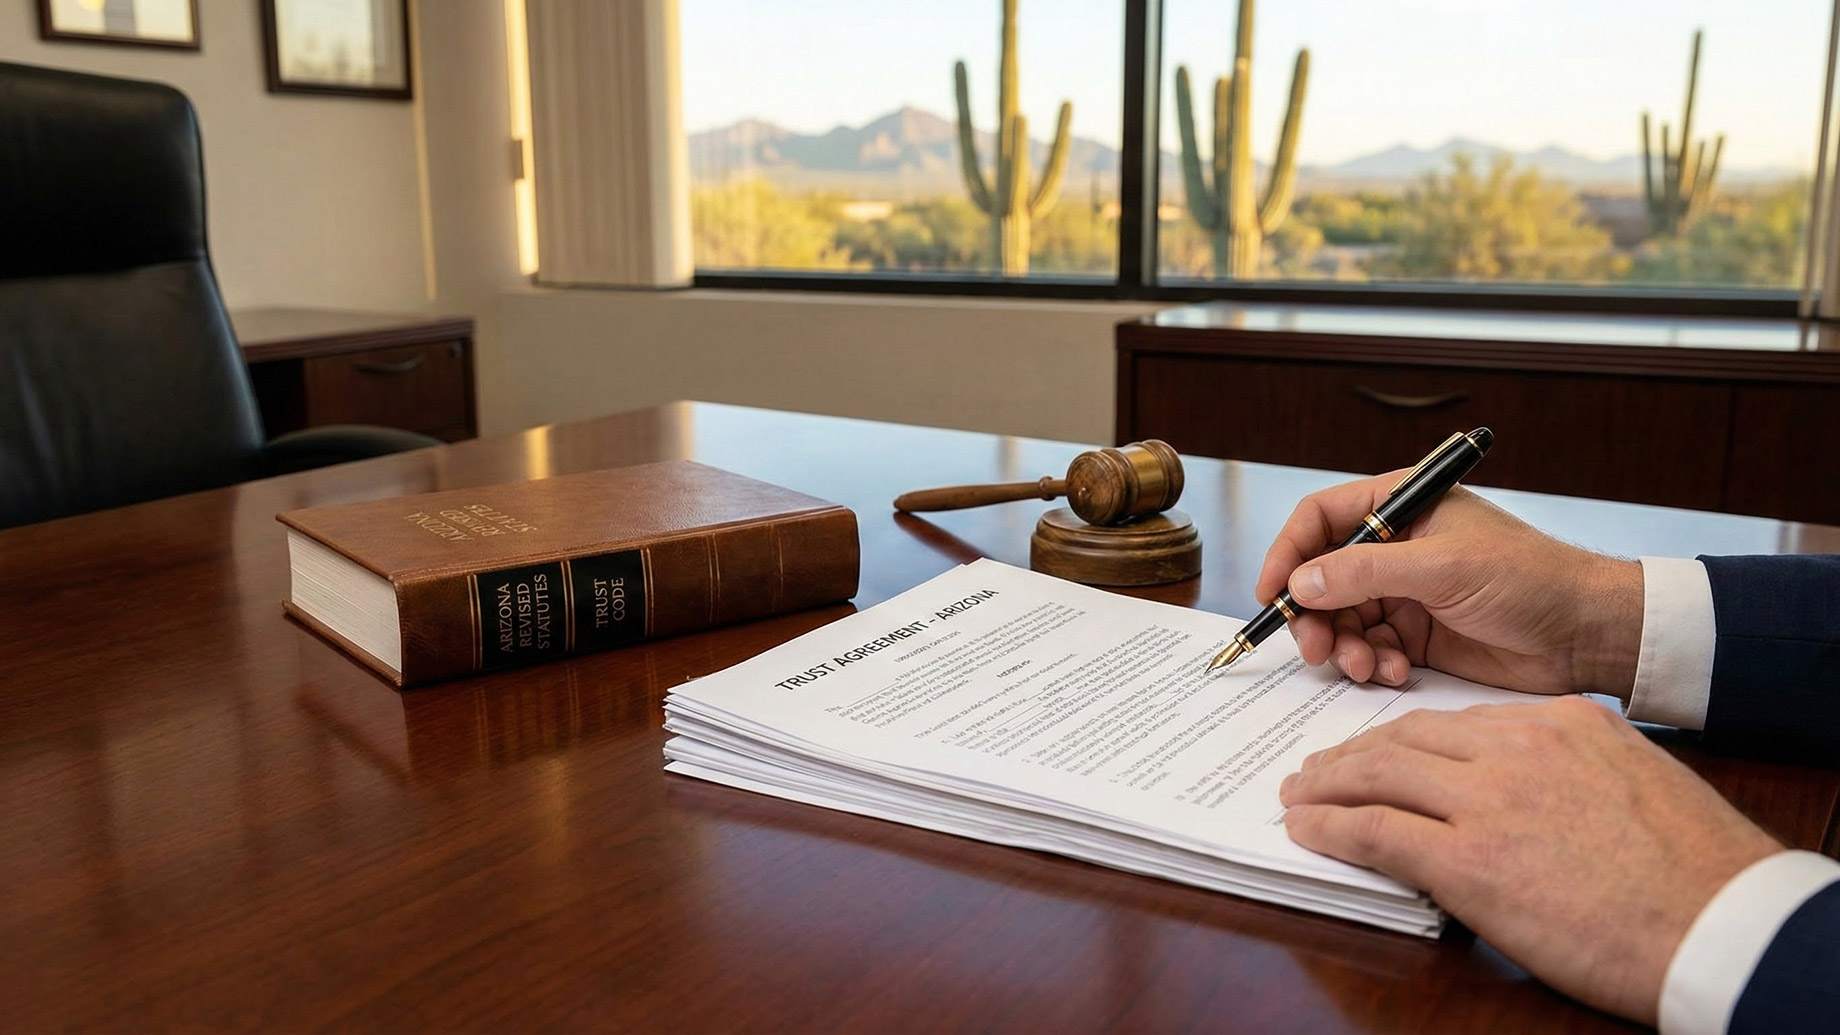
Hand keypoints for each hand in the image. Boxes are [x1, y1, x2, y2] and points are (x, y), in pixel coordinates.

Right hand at [1254, 476, 1641, 696]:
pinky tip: (1392, 673)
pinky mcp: (1417, 636)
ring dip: (1345, 646)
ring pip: (1343, 619)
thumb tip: (1302, 581)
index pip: (1323, 518)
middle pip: (1323, 575)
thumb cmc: (1531, 579)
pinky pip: (1369, 649)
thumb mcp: (1442, 567)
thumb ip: (1365, 572)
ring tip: (1365, 666)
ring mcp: (1406, 593)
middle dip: (1316, 615)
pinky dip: (1371, 664)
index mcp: (1404, 507)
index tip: (1273, 594)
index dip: (1289, 552)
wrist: (1587, 634)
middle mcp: (1397, 547)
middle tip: (1318, 648)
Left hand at [1279, 696, 1781, 1025]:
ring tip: (1300, 794)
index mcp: (1561, 724)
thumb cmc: (1693, 870)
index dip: (1404, 740)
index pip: (1457, 723)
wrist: (1719, 923)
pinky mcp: (1467, 860)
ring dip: (1327, 783)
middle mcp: (1517, 748)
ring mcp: (1489, 800)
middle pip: (1407, 739)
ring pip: (1379, 774)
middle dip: (1353, 754)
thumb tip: (1531, 786)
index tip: (1378, 752)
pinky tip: (1305, 828)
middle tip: (1319, 769)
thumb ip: (1575, 769)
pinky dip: (1328, 825)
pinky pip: (1373, 829)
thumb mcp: (1634, 782)